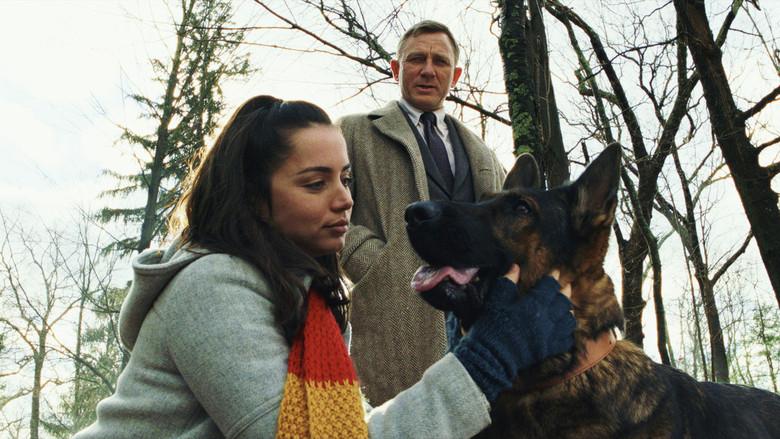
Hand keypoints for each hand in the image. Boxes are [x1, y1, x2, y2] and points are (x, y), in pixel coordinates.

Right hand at [452, 265, 575, 401]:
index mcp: (533, 305)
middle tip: (566, 286)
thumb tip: (515, 267)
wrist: (490, 357)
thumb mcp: (495, 301)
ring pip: (568, 321)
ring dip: (568, 312)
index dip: (553, 278)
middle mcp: (546, 320)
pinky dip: (568, 333)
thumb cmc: (490, 327)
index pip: (549, 287)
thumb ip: (507, 283)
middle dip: (565, 293)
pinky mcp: (547, 350)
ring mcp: (549, 336)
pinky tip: (565, 329)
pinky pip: (565, 341)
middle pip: (563, 303)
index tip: (556, 272)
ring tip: (567, 307)